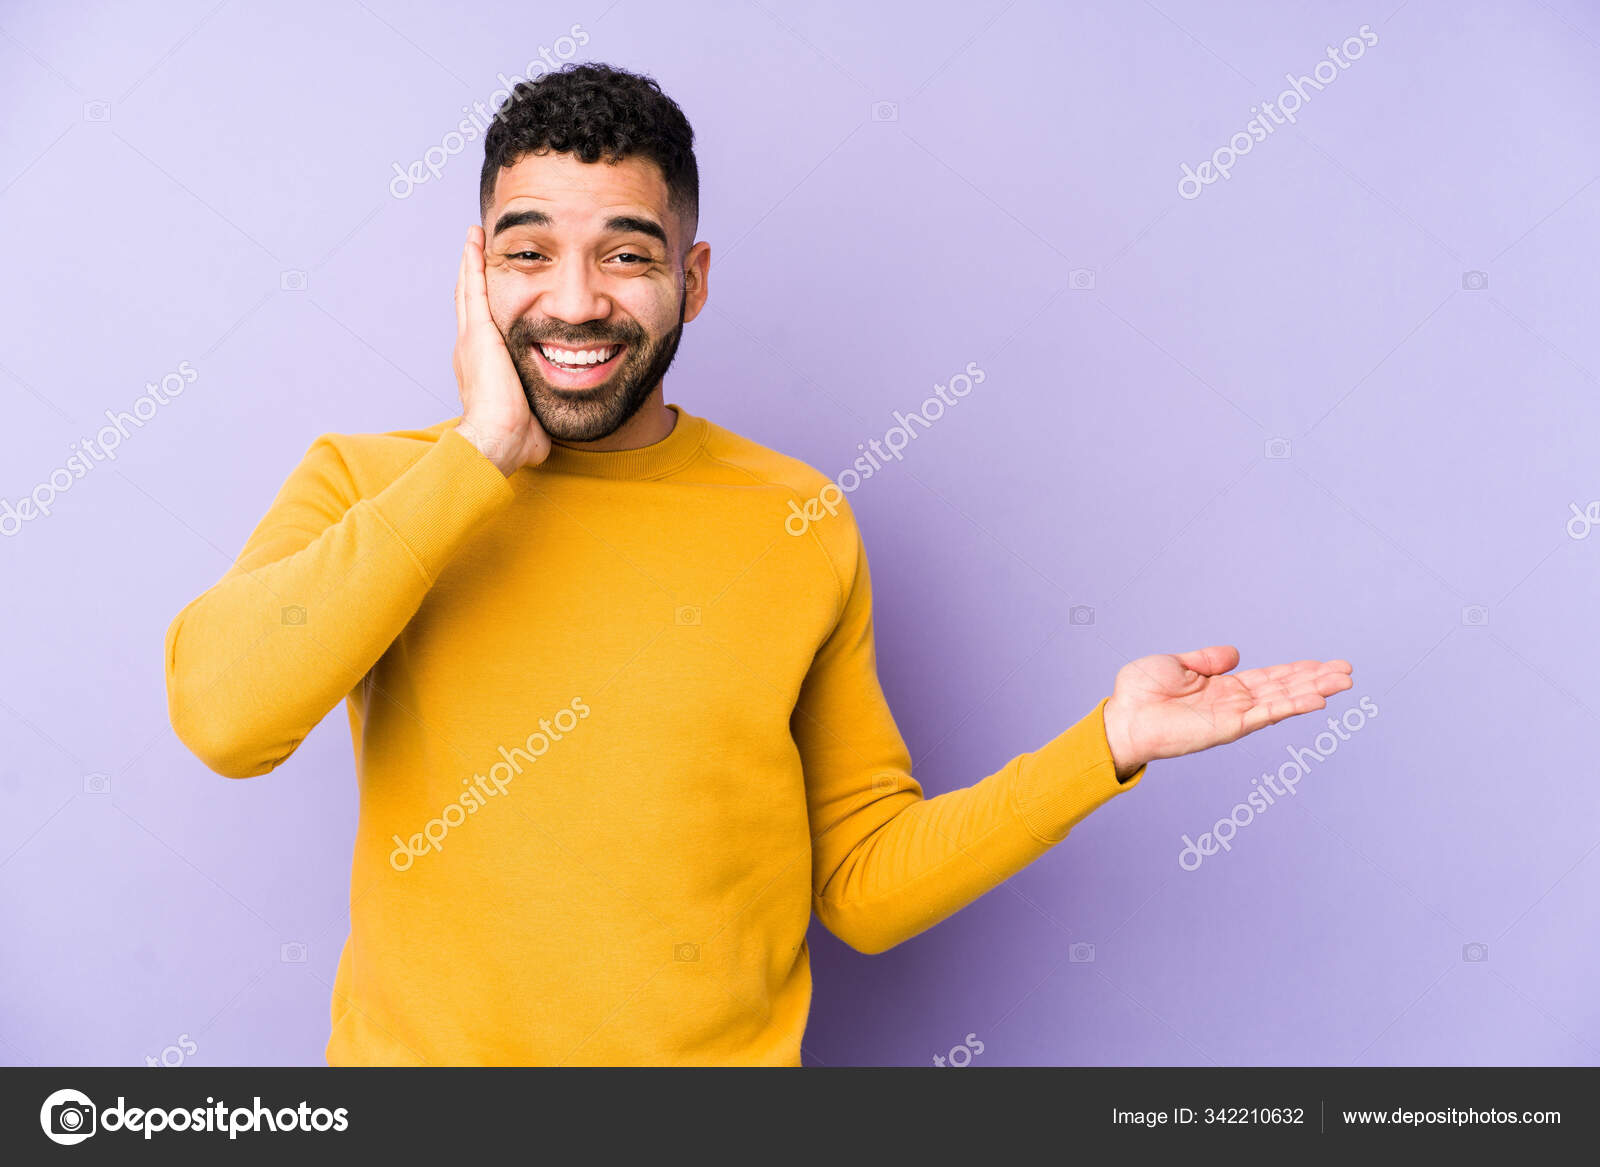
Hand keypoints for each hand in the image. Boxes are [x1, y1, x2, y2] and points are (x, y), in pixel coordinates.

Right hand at [452, 224, 549, 475]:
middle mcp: (470, 349)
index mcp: (481, 368)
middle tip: (475, 251)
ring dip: (471, 262)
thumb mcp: (530, 422)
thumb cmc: (515, 441)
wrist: (497, 440)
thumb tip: (547, 434)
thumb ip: (537, 418)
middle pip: (470, 303)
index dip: (484, 309)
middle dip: (473, 276)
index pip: (483, 329)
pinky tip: (476, 240)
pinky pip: (474, 287)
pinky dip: (473, 262)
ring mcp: (471, 338)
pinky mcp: (478, 331)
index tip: (490, 293)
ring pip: (469, 289)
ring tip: (474, 237)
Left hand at [1101, 646, 1352, 779]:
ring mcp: (1233, 716)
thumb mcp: (1175, 663)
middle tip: (1348, 671)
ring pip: (1282, 701)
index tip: (1325, 664)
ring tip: (1344, 681)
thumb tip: (1236, 654)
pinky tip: (1317, 700)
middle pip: (1284, 689)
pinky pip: (1266, 715)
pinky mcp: (1228, 727)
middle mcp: (1234, 703)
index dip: (1297, 671)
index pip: (1269, 679)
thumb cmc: (1139, 693)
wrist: (1121, 718)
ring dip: (1314, 691)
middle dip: (1316, 680)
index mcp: (1222, 687)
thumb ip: (1207, 659)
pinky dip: (1291, 706)